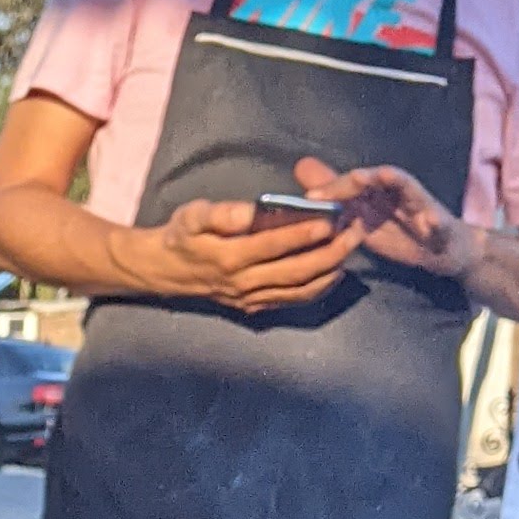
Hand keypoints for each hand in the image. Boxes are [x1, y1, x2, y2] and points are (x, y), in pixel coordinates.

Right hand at [114, 193, 366, 315]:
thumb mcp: (191, 216)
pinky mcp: (254, 306)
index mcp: (228, 257)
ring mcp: (250, 298)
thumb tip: (249, 212)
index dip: (302, 233)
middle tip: (354, 233)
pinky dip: (317, 289)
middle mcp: (243, 283)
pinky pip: (292, 301)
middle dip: (329, 252)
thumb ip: (220, 213)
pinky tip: (334, 273)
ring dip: (329, 271)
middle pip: (295, 271)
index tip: (328, 219)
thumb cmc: (181, 236)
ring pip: (298, 289)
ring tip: (351, 248)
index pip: (272, 245)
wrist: (164, 271)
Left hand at [292, 155, 475, 279]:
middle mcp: (398, 192)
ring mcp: (421, 206)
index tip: (310, 197)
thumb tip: (301, 172)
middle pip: (379, 178)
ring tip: (383, 175)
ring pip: (410, 189)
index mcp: (378, 191)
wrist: (441, 250)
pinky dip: (435, 222)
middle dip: (363, 178)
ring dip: (397, 180)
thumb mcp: (362, 218)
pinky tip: (430, 222)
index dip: (333, 187)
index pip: (353, 183)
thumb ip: (335, 197)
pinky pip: (439, 223)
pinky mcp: (441, 226)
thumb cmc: (398, 231)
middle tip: (348, 179)